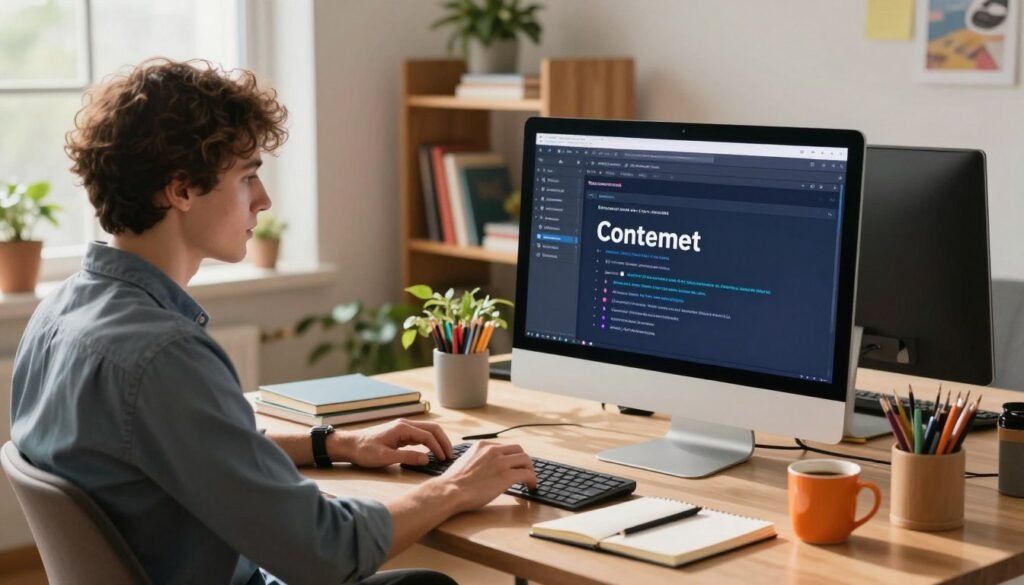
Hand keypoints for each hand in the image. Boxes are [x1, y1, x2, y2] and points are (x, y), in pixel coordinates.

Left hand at [329, 419, 453, 467]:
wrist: (349, 445)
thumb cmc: (364, 450)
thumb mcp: (385, 457)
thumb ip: (407, 458)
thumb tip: (426, 459)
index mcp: (402, 428)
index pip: (428, 435)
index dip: (438, 447)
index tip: (445, 459)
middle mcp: (404, 425)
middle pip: (432, 429)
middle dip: (443, 441)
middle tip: (450, 455)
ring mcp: (402, 428)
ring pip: (427, 431)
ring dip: (437, 441)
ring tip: (444, 454)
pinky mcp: (400, 434)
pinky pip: (419, 436)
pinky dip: (429, 443)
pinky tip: (432, 452)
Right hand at [435, 441, 537, 512]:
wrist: (450, 491)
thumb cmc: (453, 482)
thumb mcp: (466, 461)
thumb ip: (478, 459)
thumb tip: (485, 468)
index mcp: (483, 445)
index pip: (504, 447)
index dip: (511, 457)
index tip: (514, 465)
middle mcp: (493, 450)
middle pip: (518, 450)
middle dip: (523, 461)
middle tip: (525, 471)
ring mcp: (501, 462)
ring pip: (526, 460)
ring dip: (530, 470)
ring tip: (530, 480)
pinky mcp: (506, 476)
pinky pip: (527, 474)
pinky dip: (532, 480)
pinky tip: (531, 487)